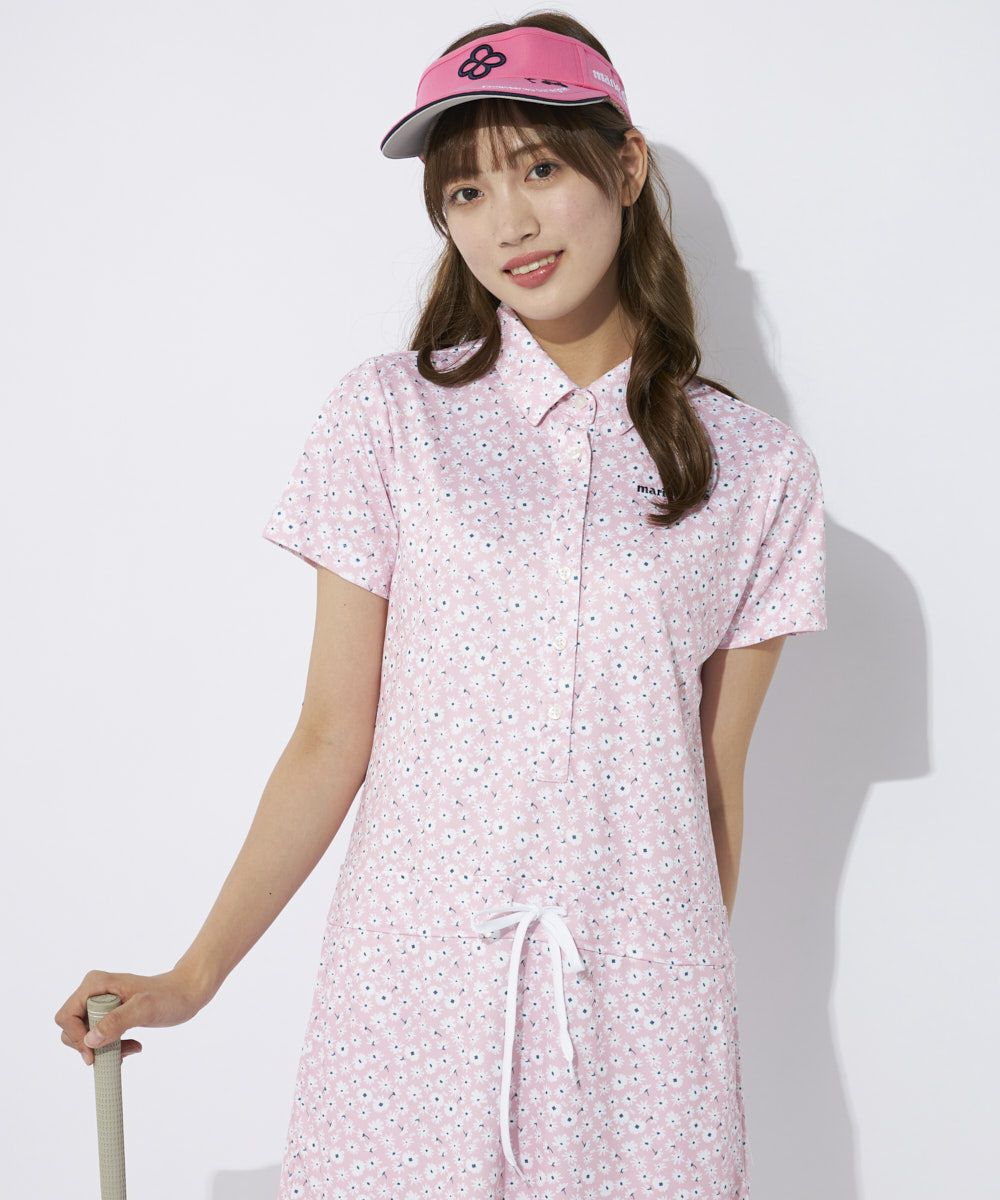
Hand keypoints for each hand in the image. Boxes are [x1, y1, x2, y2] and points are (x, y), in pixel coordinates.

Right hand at [54, 966, 208, 1066]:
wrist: (187, 992)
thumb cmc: (170, 997)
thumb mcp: (144, 1009)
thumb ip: (117, 1021)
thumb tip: (90, 1039)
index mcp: (95, 984)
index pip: (67, 1017)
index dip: (76, 1039)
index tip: (94, 1055)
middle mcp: (93, 991)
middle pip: (71, 1029)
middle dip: (91, 1046)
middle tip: (117, 1052)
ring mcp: (100, 1002)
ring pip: (84, 1036)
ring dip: (104, 1049)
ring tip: (131, 1049)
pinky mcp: (109, 1012)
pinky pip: (97, 1036)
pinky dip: (111, 1047)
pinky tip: (133, 1046)